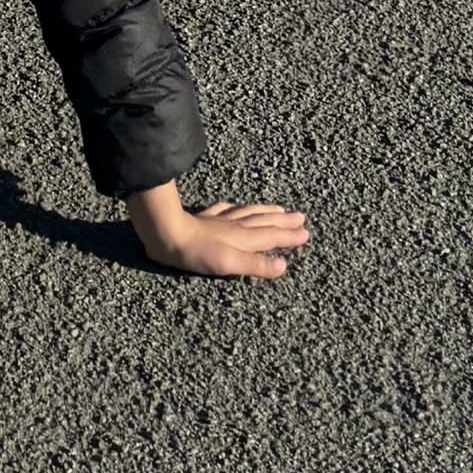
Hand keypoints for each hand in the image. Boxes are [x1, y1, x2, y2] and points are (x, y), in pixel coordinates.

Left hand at [126, 183, 311, 282]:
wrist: (167, 233)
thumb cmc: (198, 253)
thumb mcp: (230, 263)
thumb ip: (256, 264)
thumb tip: (283, 266)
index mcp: (243, 238)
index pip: (272, 236)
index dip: (289, 236)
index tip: (306, 232)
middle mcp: (235, 227)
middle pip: (264, 222)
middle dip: (283, 221)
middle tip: (300, 217)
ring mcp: (219, 221)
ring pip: (248, 213)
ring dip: (265, 211)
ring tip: (278, 208)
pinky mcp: (204, 219)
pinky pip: (225, 210)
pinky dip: (235, 208)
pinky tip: (234, 207)